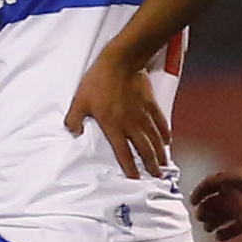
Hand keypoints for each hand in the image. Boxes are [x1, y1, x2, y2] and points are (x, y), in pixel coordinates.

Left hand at [63, 54, 168, 179]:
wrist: (120, 61)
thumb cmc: (98, 81)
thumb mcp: (80, 101)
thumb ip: (75, 119)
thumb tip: (72, 132)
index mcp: (113, 127)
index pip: (123, 154)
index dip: (130, 168)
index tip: (136, 179)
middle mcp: (131, 124)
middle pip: (144, 150)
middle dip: (151, 165)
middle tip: (157, 177)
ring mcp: (143, 114)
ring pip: (155, 138)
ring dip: (160, 153)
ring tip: (165, 164)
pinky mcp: (151, 103)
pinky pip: (160, 121)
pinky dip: (165, 132)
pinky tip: (168, 140)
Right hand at [191, 161, 241, 239]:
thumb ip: (223, 178)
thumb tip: (206, 185)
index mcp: (230, 183)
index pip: (209, 188)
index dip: (199, 194)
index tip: (193, 201)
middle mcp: (232, 197)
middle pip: (212, 205)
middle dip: (204, 210)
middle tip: (202, 216)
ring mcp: (240, 211)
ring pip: (219, 219)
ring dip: (211, 223)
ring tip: (208, 226)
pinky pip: (232, 230)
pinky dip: (224, 234)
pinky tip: (219, 236)